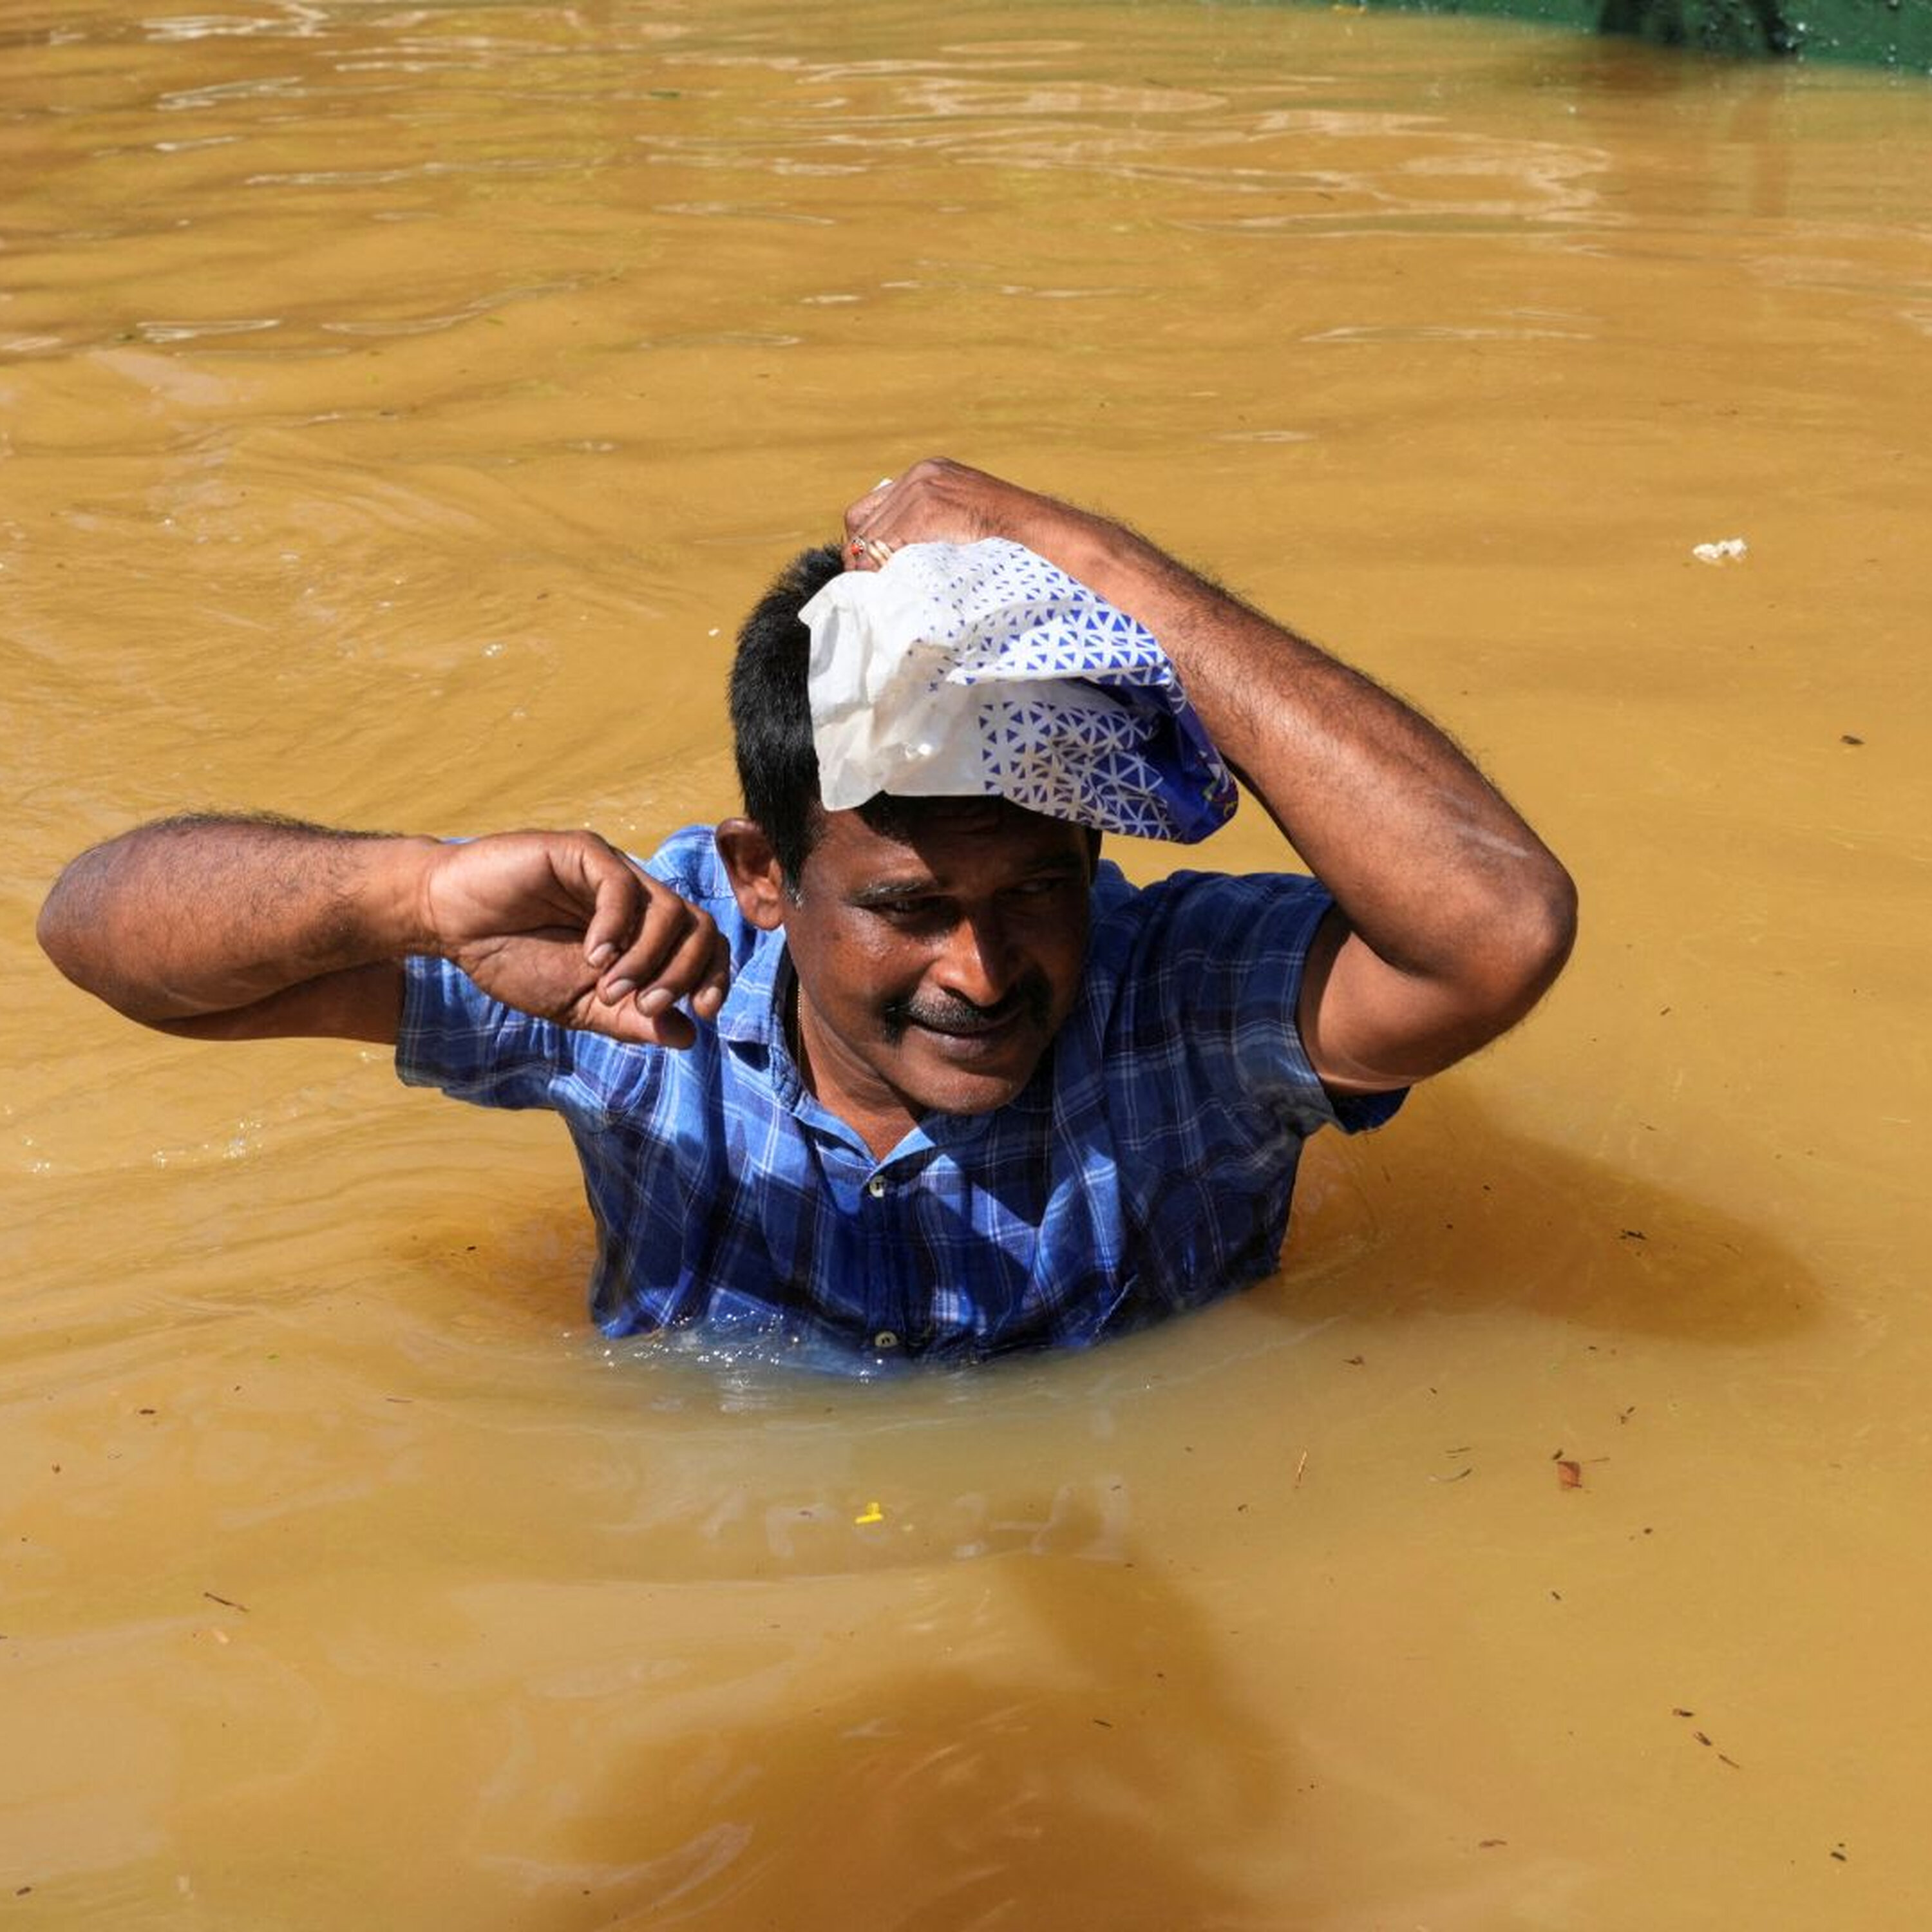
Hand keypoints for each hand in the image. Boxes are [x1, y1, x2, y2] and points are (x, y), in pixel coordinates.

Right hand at [420, 831, 728, 1048]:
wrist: (451, 924)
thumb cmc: (513, 960)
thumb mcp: (577, 1006)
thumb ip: (629, 1020)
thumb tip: (689, 1037)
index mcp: (643, 934)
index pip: (704, 946)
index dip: (715, 977)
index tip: (704, 1013)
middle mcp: (638, 900)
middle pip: (699, 927)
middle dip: (683, 975)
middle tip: (644, 1005)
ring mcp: (613, 873)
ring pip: (669, 910)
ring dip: (647, 959)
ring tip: (607, 986)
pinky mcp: (582, 853)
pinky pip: (622, 886)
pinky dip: (615, 927)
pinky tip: (591, 955)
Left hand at [841, 456, 1096, 572]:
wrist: (1040, 535)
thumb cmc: (1008, 544)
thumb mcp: (963, 524)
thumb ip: (930, 531)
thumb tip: (893, 564)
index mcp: (928, 475)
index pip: (871, 510)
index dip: (865, 544)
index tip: (870, 571)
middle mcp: (920, 475)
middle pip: (863, 522)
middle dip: (864, 558)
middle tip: (869, 589)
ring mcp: (922, 488)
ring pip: (869, 535)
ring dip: (872, 567)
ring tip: (882, 593)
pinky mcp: (926, 507)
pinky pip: (883, 544)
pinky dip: (881, 569)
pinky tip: (892, 586)